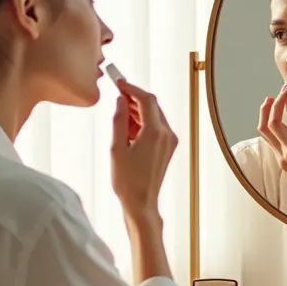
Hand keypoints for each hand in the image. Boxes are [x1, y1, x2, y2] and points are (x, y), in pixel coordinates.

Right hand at [110, 79, 177, 223]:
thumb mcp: (117, 147)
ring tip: (120, 114)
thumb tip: (120, 101)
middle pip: (152, 105)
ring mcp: (169, 141)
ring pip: (155, 116)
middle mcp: (166, 134)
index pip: (146, 100)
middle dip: (135, 98)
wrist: (141, 202)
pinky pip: (157, 127)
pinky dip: (143, 122)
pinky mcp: (168, 148)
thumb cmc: (128, 181)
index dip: (132, 88)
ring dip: (138, 111)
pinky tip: (129, 128)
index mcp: (155, 133)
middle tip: (118, 95)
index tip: (119, 83)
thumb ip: (119, 120)